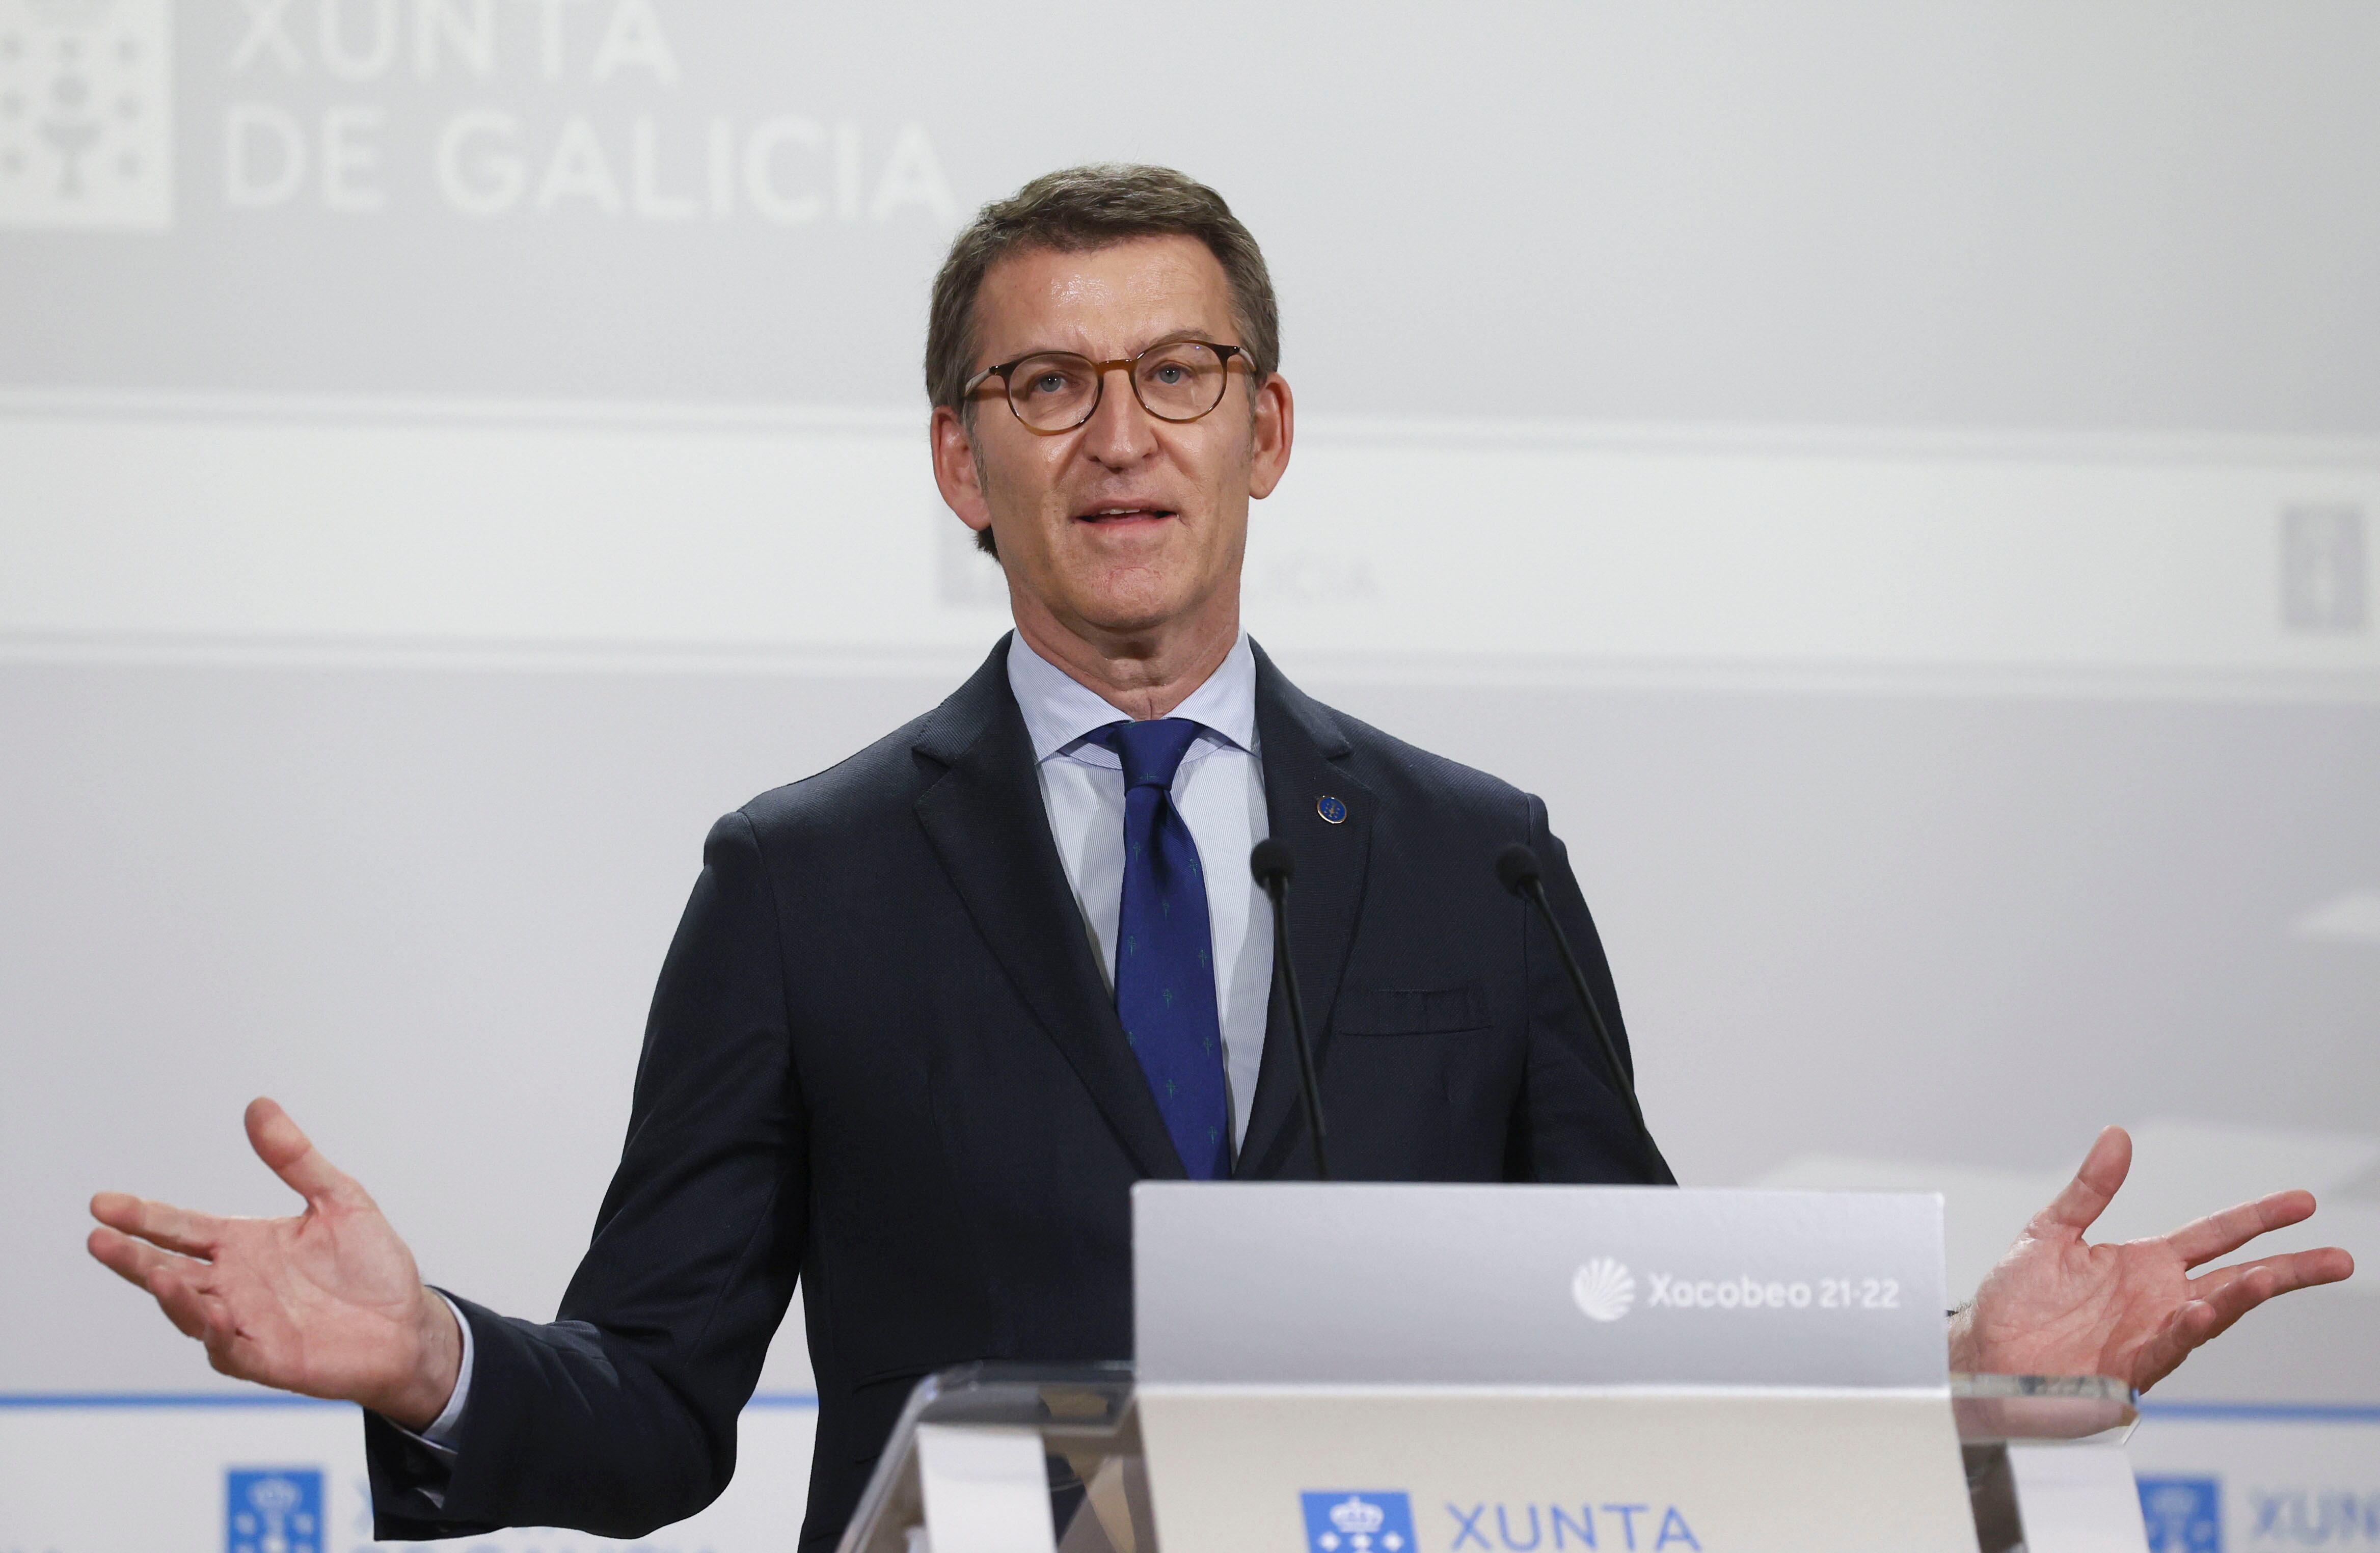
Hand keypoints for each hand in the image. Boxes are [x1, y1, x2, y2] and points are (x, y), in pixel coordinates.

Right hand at [87, 1097, 461, 1429]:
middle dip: (133, 1256)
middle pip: (169, 1269)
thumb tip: (258, 1106)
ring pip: (190, 1311)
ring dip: (169, 1294)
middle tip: (98, 1237)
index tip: (103, 1202)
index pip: (181, 1227)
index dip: (143, 1216)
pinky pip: (229, 1348)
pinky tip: (208, 1316)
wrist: (409, 1323)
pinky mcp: (268, 1357)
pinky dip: (214, 1334)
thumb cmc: (372, 1264)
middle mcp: (235, 1284)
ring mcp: (246, 1323)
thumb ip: (295, 1157)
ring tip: (152, 1272)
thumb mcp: (339, 1199)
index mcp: (244, 1244)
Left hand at [1948, 1124, 2353, 1391]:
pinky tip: (2201, 1310)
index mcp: (2143, 1266)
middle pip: (2235, 1280)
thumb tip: (2116, 1136)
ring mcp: (2147, 1337)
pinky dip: (2186, 1330)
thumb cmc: (2013, 1305)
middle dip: (2287, 1269)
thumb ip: (2089, 1188)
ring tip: (2269, 1277)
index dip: (2257, 1220)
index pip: (2214, 1236)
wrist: (1982, 1358)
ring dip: (2241, 1297)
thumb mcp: (2049, 1232)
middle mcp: (2156, 1302)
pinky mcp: (2127, 1370)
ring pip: (2210, 1315)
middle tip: (2335, 1258)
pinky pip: (2166, 1348)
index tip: (2301, 1204)